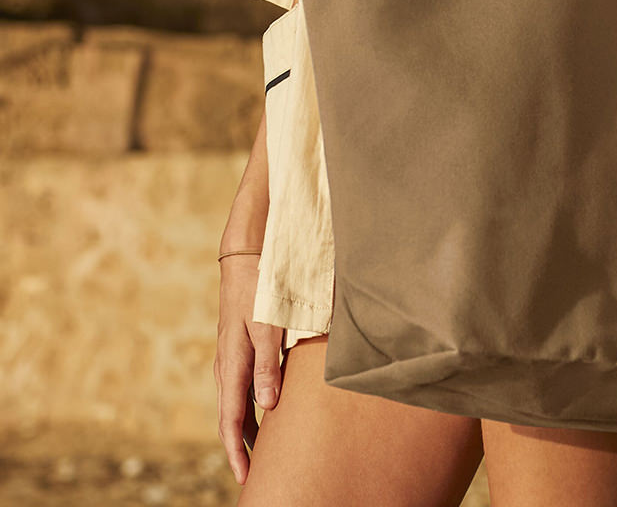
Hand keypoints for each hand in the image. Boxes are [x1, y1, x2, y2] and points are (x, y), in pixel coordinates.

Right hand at [213, 255, 282, 485]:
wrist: (245, 260)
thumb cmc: (258, 291)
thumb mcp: (267, 326)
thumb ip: (268, 365)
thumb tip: (268, 407)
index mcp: (232, 366)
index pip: (231, 421)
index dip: (237, 452)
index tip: (244, 477)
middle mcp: (226, 368)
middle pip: (231, 420)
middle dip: (240, 450)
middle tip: (254, 477)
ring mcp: (230, 360)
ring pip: (236, 406)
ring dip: (246, 432)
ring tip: (261, 456)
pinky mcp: (238, 351)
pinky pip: (241, 389)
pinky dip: (250, 410)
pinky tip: (265, 416)